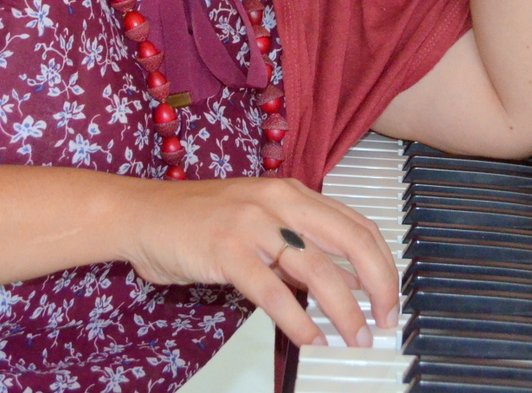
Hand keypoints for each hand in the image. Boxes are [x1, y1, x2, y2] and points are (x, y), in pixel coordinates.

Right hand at [116, 175, 399, 348]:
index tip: (390, 296)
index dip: (381, 264)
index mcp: (293, 193)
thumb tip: (347, 283)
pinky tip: (310, 338)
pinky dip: (297, 319)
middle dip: (378, 284)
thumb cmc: (198, 221)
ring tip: (355, 337)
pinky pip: (273, 291)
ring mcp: (253, 222)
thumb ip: (301, 248)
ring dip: (345, 310)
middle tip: (386, 318)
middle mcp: (280, 200)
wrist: (142, 213)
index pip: (356, 225)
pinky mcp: (226, 249)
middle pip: (350, 241)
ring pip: (318, 269)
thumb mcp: (260, 224)